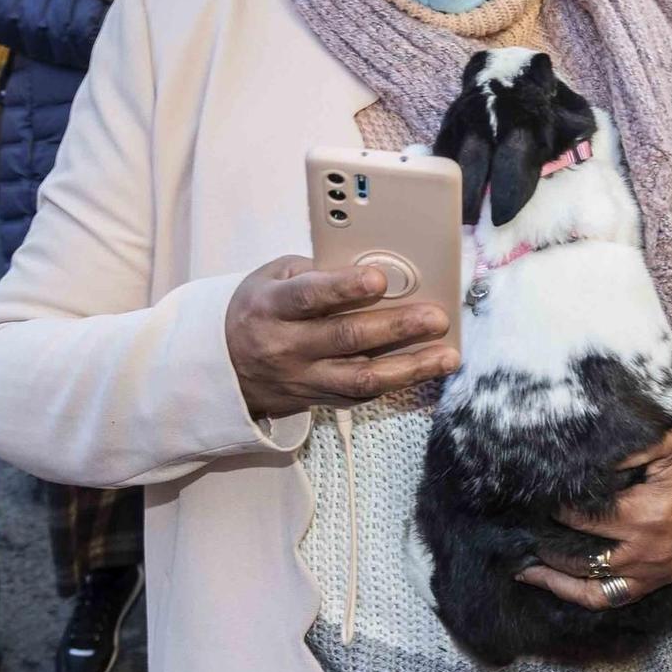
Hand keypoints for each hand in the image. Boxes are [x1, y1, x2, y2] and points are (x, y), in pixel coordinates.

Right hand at [224, 256, 458, 417]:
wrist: (223, 366)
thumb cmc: (260, 308)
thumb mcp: (275, 278)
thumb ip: (318, 272)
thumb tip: (375, 271)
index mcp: (271, 307)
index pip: (309, 298)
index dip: (344, 288)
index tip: (379, 280)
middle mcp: (287, 347)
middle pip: (346, 338)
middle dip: (396, 327)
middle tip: (436, 317)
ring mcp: (304, 378)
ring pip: (361, 378)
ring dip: (411, 366)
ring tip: (447, 355)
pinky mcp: (319, 399)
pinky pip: (363, 394)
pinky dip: (399, 382)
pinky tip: (428, 368)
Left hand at [516, 426, 671, 610]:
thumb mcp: (669, 440)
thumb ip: (624, 451)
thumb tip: (579, 460)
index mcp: (645, 514)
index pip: (581, 516)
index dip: (552, 506)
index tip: (528, 495)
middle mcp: (644, 551)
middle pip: (577, 555)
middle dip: (543, 541)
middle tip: (513, 527)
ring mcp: (651, 571)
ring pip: (589, 587)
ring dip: (553, 577)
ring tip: (521, 564)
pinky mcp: (657, 580)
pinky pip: (611, 598)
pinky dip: (581, 594)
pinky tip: (556, 582)